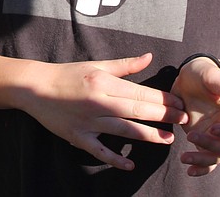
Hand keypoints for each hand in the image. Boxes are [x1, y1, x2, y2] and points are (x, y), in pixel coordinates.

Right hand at [18, 52, 185, 170]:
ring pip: (124, 130)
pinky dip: (115, 158)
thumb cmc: (68, 74)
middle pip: (137, 111)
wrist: (36, 87)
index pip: (140, 92)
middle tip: (183, 120)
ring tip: (167, 140)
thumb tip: (149, 57)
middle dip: (163, 116)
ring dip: (148, 136)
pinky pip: (99, 151)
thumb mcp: (97, 64)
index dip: (162, 99)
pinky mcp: (78, 137)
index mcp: (104, 83)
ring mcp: (89, 122)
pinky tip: (130, 163)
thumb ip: (125, 65)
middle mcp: (99, 102)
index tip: (179, 103)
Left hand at [171, 56, 219, 175]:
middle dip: (211, 145)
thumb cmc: (204, 73)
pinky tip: (189, 170)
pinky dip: (200, 168)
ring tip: (184, 158)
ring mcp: (217, 136)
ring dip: (202, 161)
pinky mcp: (204, 141)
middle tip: (191, 136)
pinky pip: (206, 160)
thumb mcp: (213, 75)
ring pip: (216, 157)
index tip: (213, 128)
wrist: (189, 77)